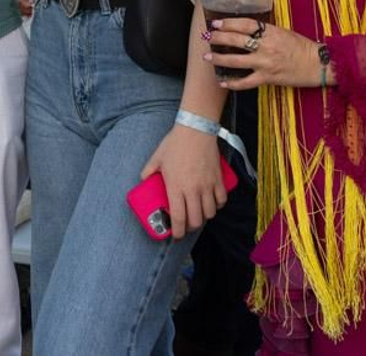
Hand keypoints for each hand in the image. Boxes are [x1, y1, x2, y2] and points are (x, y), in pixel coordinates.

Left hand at [139, 125, 227, 239]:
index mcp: (176, 187)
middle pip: (196, 220)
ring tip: (198, 213)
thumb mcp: (157, 158)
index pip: (178, 218)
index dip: (177, 231)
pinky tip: (211, 203)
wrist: (195, 130)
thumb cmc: (175, 144)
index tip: (175, 235)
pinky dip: (217, 205)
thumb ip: (148, 171)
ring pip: (209, 213)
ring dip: (204, 217)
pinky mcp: (218, 180)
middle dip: (190, 227)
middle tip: (186, 225)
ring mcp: (207, 186)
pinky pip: (221, 200)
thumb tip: (144, 180)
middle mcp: (192, 190)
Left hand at [203, 18, 323, 90]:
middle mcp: (266, 46)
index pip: (245, 24)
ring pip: (236, 60)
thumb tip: (246, 29)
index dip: (228, 23)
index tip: (216, 23)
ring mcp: (265, 63)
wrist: (318, 64)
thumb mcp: (284, 32)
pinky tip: (222, 81)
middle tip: (207, 37)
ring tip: (207, 56)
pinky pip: (246, 82)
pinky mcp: (268, 78)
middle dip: (219, 38)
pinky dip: (232, 83)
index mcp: (271, 32)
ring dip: (219, 58)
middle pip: (236, 40)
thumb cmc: (302, 47)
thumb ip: (266, 31)